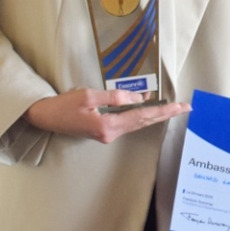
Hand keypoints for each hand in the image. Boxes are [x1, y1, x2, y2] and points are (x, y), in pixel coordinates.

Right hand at [24, 88, 189, 142]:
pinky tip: (148, 107)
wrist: (44, 118)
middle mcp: (110, 134)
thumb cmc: (63, 105)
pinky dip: (140, 115)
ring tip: (172, 107)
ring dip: (154, 114)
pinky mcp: (103, 131)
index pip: (142, 117)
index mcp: (107, 126)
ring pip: (137, 124)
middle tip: (185, 107)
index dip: (163, 110)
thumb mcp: (88, 96)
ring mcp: (107, 135)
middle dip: (165, 114)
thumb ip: (114, 97)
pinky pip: (127, 123)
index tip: (181, 106)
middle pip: (144, 123)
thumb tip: (138, 98)